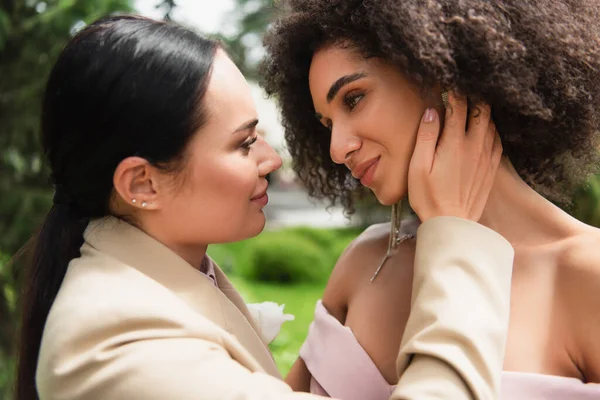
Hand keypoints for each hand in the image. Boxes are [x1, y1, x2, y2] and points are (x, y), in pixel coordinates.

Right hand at [408, 92, 501, 221]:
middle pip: (482, 110)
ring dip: (483, 112)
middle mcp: (475, 145)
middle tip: (464, 93)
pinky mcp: (491, 168)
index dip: (454, 92)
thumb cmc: (428, 196)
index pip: (458, 106)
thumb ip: (425, 136)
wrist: (452, 222)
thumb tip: (431, 111)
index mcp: (455, 142)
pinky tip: (484, 130)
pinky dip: (491, 129)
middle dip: (473, 98)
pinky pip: (497, 140)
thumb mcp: (418, 166)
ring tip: (473, 107)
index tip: (448, 86)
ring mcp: (486, 156)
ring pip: (492, 123)